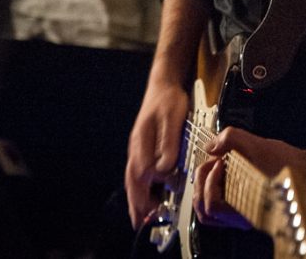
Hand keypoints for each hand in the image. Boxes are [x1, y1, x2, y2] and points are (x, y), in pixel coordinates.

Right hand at [124, 80, 188, 227]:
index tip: (153, 204)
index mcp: (141, 143)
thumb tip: (164, 168)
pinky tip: (147, 194)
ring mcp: (138, 147)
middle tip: (139, 222)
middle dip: (136, 202)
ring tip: (141, 215)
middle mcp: (136, 148)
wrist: (164, 84)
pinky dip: (140, 187)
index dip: (147, 191)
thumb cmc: (168, 100)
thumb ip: (168, 144)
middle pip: (133, 180)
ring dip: (137, 197)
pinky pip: (139, 172)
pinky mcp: (143, 147)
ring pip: (133, 178)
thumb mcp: (172, 120)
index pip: (141, 174)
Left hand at [193, 126, 305, 228]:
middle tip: (213, 162)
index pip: (211, 205)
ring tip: (216, 168)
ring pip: (211, 211)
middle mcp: (242, 216)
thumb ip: (229, 138)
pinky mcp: (246, 207)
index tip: (219, 160)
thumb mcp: (257, 144)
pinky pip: (220, 207)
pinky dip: (215, 190)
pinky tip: (223, 173)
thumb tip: (211, 146)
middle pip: (205, 211)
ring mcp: (243, 214)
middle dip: (202, 183)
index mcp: (245, 207)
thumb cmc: (287, 164)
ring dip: (206, 188)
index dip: (209, 180)